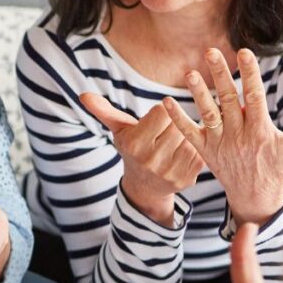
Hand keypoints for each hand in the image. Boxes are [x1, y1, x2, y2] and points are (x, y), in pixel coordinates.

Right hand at [81, 92, 204, 225]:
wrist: (144, 186)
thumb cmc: (133, 149)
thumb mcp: (119, 130)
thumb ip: (104, 111)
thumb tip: (84, 95)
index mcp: (134, 144)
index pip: (162, 111)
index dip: (160, 112)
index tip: (154, 121)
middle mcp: (151, 160)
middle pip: (177, 123)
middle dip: (173, 124)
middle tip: (164, 134)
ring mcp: (170, 172)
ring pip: (189, 136)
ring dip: (185, 136)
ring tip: (172, 143)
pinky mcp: (187, 179)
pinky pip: (199, 151)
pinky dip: (194, 149)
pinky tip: (182, 153)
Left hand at [163, 48, 282, 224]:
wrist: (254, 197)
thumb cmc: (277, 169)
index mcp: (260, 130)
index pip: (255, 97)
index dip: (250, 75)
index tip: (244, 53)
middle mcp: (238, 135)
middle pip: (228, 101)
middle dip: (220, 76)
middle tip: (210, 52)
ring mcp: (219, 143)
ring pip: (207, 114)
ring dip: (197, 94)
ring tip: (189, 73)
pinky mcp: (204, 151)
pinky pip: (188, 133)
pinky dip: (176, 119)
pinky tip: (165, 102)